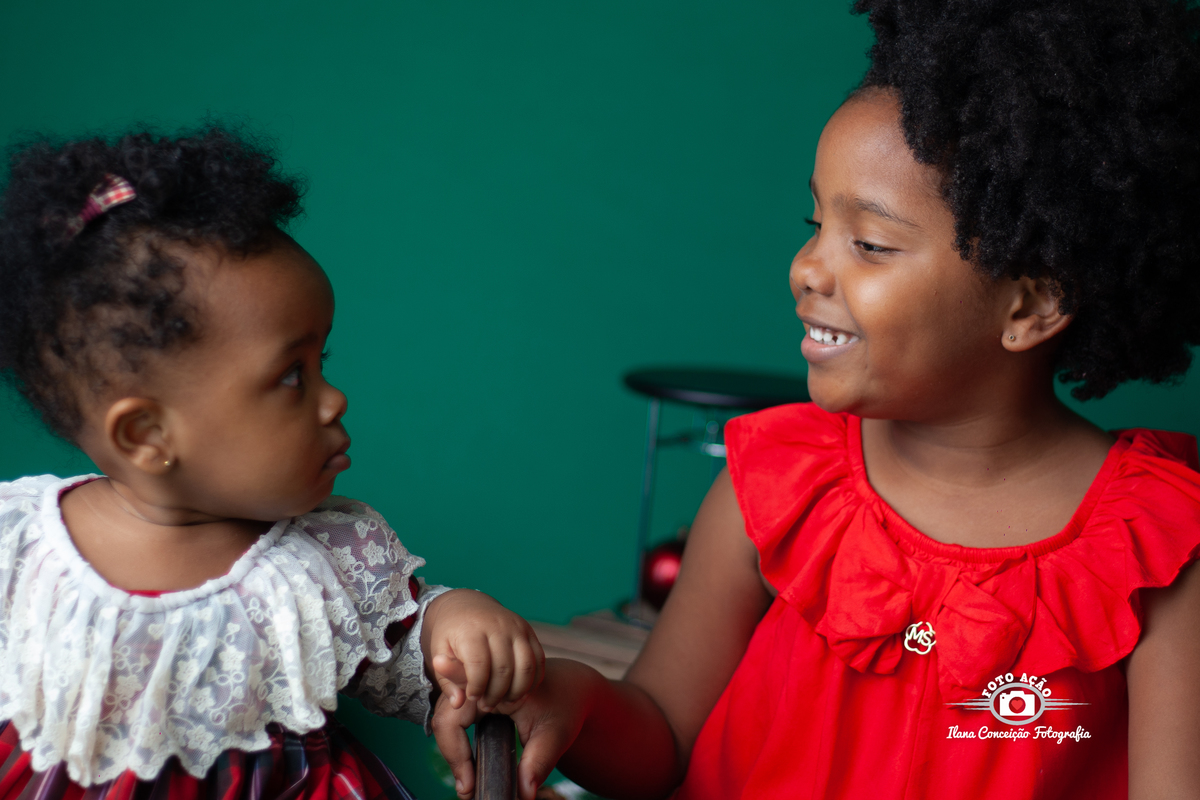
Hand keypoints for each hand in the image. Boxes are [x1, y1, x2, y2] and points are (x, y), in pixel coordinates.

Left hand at [421, 589, 544, 711]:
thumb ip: (447, 679)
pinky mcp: (528, 631)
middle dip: (496, 694)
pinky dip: (533, 680)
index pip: (479, 665)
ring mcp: (516, 627)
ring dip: (517, 691)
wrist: (468, 606)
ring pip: (526, 666)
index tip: (472, 697)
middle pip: (504, 669)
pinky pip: (538, 660)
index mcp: (471, 630)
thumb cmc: (451, 633)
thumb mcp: (439, 652)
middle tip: (487, 704)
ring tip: (504, 701)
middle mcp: (497, 626)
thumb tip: (459, 703)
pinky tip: (519, 691)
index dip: (477, 687)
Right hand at [432, 659, 596, 799]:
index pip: (453, 717)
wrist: (571, 690)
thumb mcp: (555, 734)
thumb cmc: (564, 705)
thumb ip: (538, 763)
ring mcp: (475, 688)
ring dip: (454, 751)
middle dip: (452, 755)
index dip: (455, 753)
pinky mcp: (476, 699)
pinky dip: (459, 745)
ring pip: (447, 720)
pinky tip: (470, 768)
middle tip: (467, 789)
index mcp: (493, 682)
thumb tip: (523, 794)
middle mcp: (478, 681)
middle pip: (445, 718)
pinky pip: (456, 721)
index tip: (468, 784)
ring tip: (469, 782)